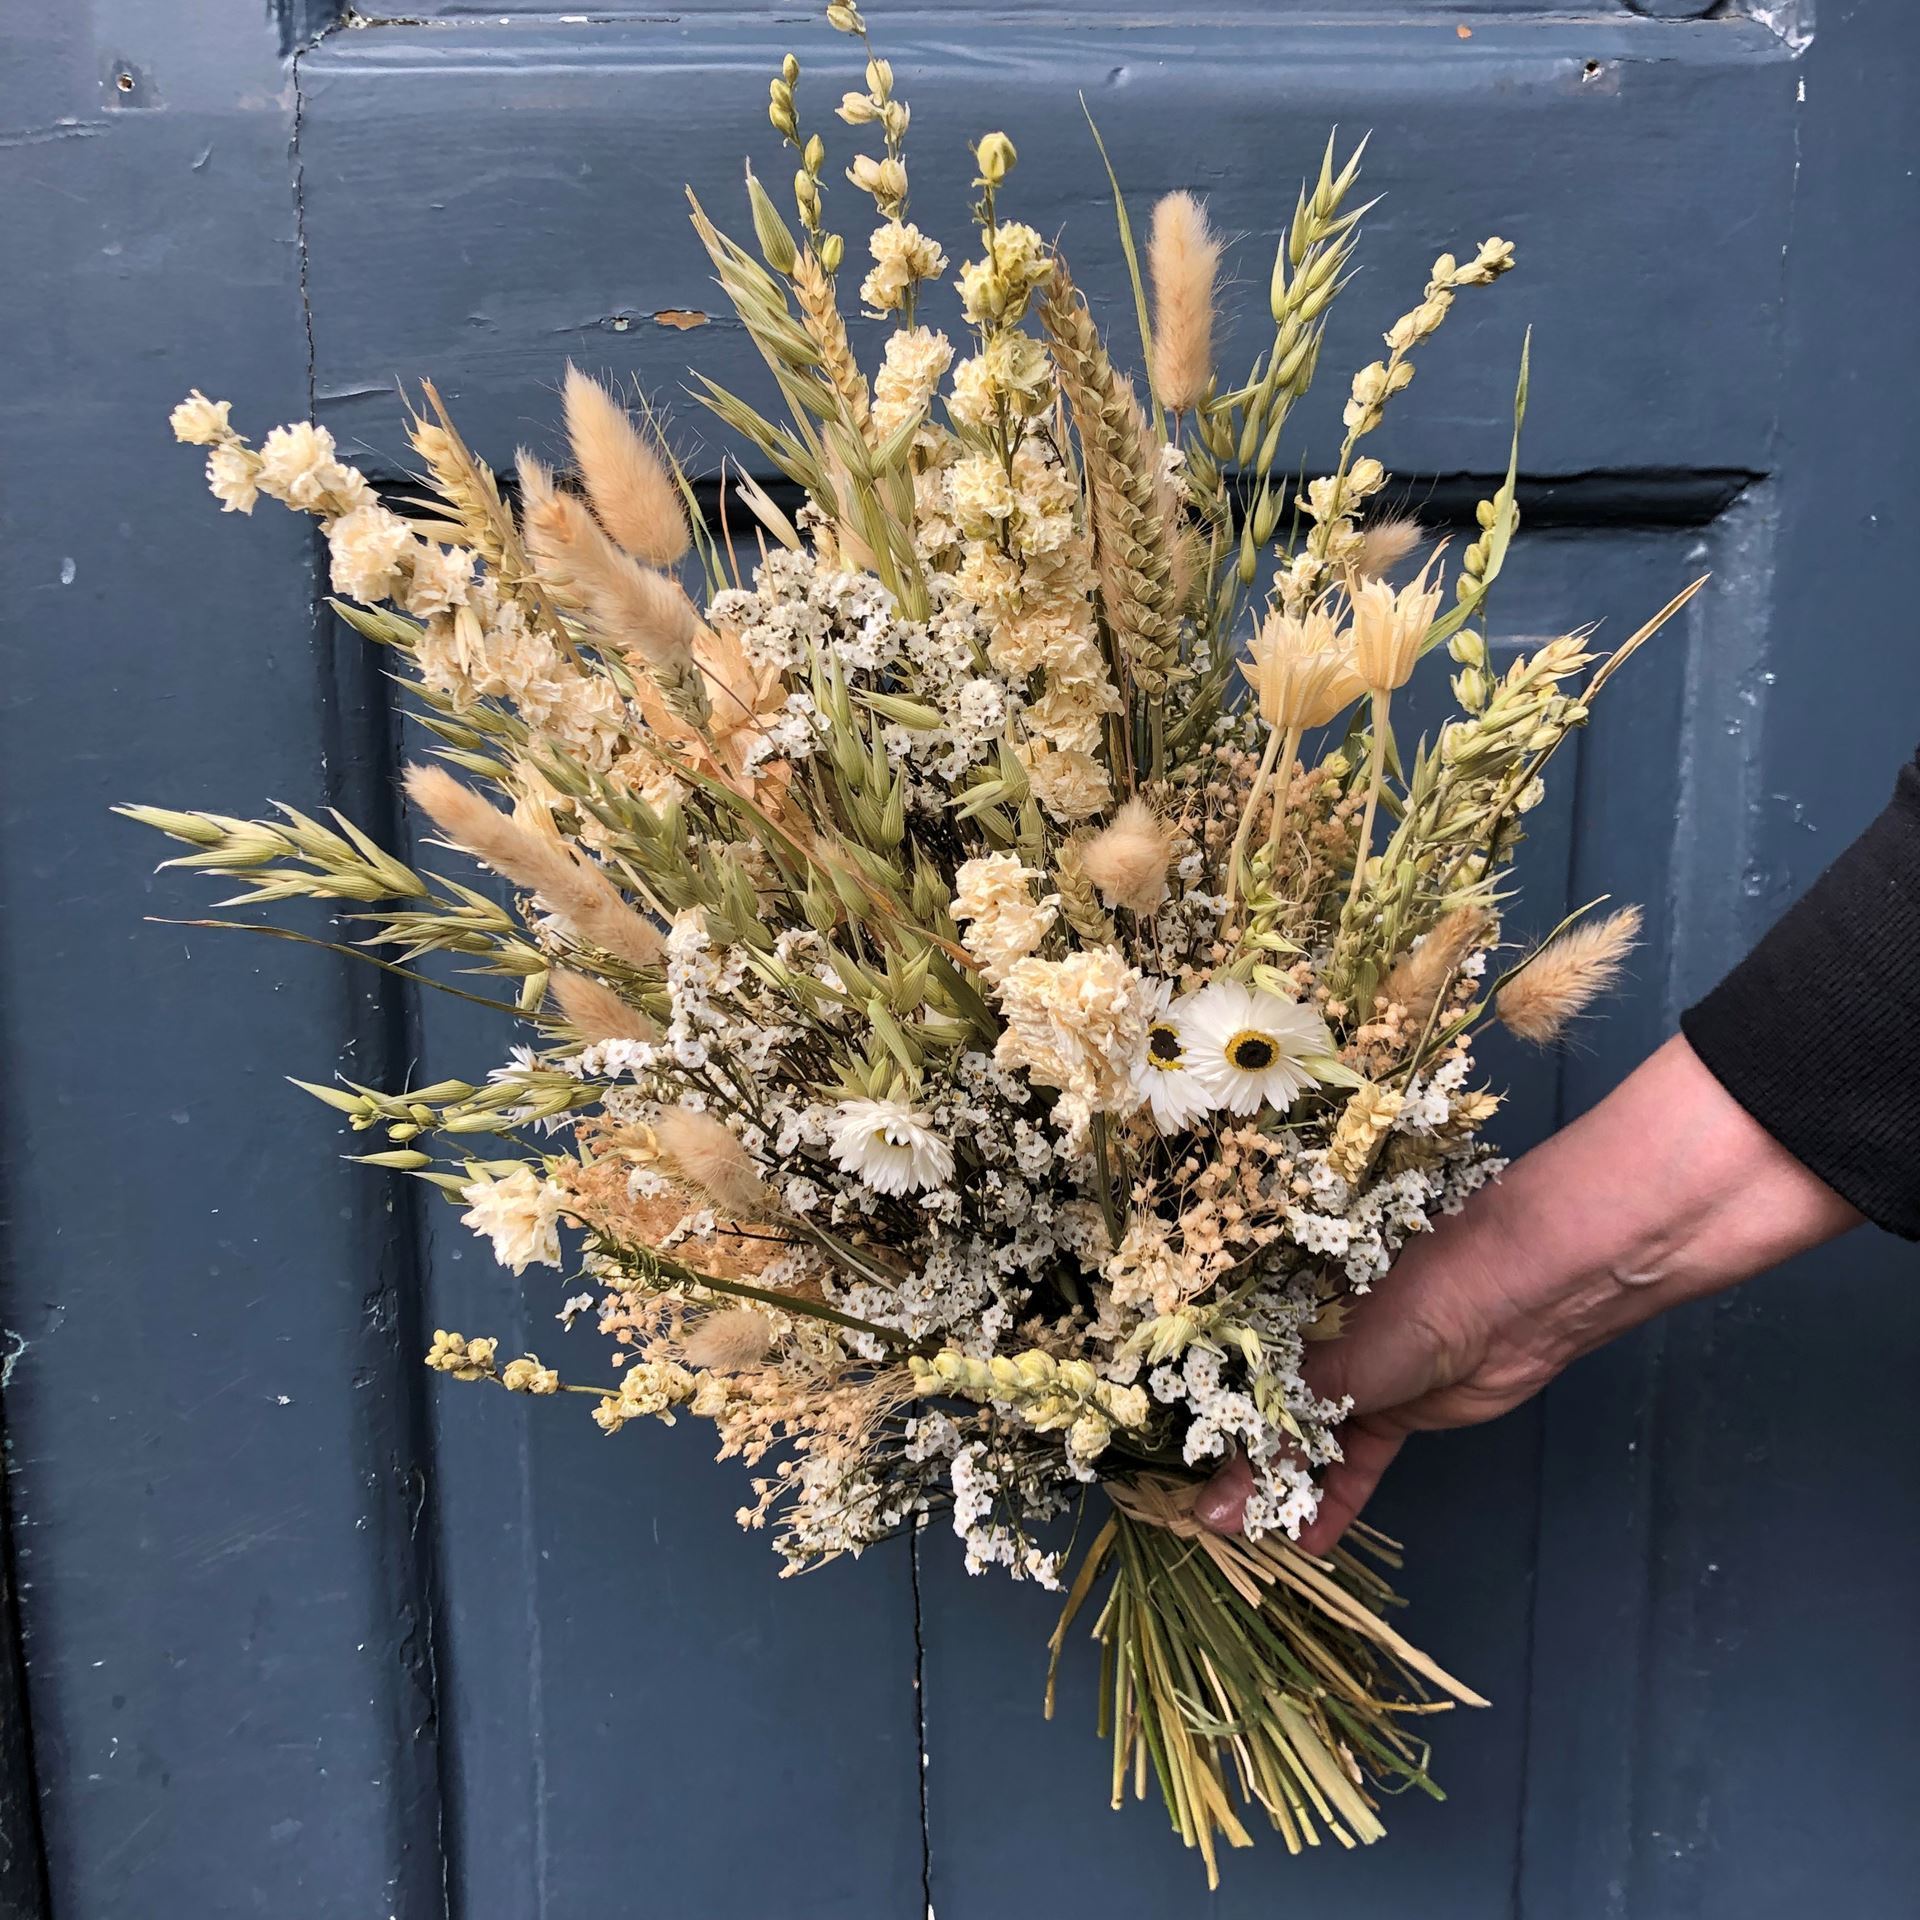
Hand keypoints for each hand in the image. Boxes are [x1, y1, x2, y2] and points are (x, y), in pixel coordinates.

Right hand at [1197, 1034, 1861, 1551]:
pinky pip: (1351, 1463)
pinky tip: (1308, 1542)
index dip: (1191, 1423)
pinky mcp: (1391, 1410)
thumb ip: (1274, 1440)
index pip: (1216, 1369)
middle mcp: (1303, 1335)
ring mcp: (1351, 1374)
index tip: (1157, 1478)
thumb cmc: (1412, 1296)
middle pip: (1257, 1412)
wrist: (1520, 1295)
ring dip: (1284, 1491)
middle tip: (1202, 1529)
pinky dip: (1334, 1501)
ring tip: (1250, 1546)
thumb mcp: (1330, 1364)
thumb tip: (1212, 1516)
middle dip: (1234, 1469)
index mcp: (1274, 1301)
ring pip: (1304, 1442)